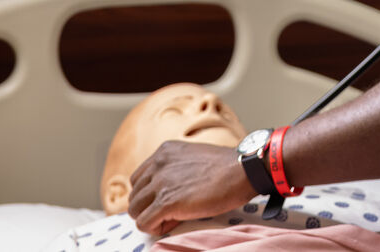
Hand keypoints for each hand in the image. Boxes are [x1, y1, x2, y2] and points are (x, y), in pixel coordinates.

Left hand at [128, 139, 254, 235]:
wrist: (243, 170)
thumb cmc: (227, 168)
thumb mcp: (194, 157)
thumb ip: (176, 168)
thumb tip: (169, 189)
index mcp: (164, 152)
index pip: (139, 179)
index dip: (152, 194)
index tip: (170, 199)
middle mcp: (158, 164)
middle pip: (135, 195)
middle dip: (150, 207)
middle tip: (173, 211)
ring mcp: (161, 182)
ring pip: (135, 210)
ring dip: (151, 218)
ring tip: (174, 217)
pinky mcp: (166, 201)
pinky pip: (144, 223)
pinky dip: (155, 228)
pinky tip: (174, 223)